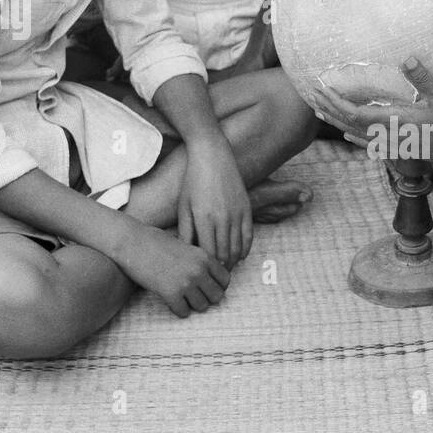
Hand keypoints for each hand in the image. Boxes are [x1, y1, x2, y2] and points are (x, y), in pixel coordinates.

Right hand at [119, 220, 230, 317]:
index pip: (225, 280)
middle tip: (195, 296)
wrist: (132, 242)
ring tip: (183, 299)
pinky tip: (171, 302)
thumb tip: (208, 278)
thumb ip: (199, 260)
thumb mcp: (185, 245)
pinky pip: (183, 312)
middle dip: (207, 298)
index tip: (206, 287)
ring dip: (193, 305)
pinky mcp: (170, 293)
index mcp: (204, 257)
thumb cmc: (155, 242)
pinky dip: (178, 310)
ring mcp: (185, 282)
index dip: (217, 286)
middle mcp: (199, 270)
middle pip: (217, 296)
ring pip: (202, 306)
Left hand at [179, 139, 252, 268]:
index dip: (207, 266)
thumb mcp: (184, 206)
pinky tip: (241, 256)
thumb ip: (186, 231)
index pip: (208, 253)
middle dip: (221, 267)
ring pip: (238, 247)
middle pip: (224, 253)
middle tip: (216, 277)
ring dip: (233, 261)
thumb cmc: (193, 181)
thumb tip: (187, 253)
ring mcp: (237, 213)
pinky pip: (249, 235)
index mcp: (203, 219)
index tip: (205, 273)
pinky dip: (245, 249)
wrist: (212, 156)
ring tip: (227, 268)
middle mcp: (222, 218)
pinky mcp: (247, 208)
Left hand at [312, 58, 432, 172]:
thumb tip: (407, 58)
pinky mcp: (395, 148)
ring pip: (355, 134)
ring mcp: (389, 143)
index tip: (323, 89)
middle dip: (330, 108)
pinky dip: (353, 137)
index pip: (355, 113)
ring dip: (336, 122)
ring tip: (320, 110)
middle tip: (313, 94)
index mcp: (394, 119)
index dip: (336, 102)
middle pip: (349, 123)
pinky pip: (367, 144)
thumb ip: (422, 77)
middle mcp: (387, 133)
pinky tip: (345, 134)